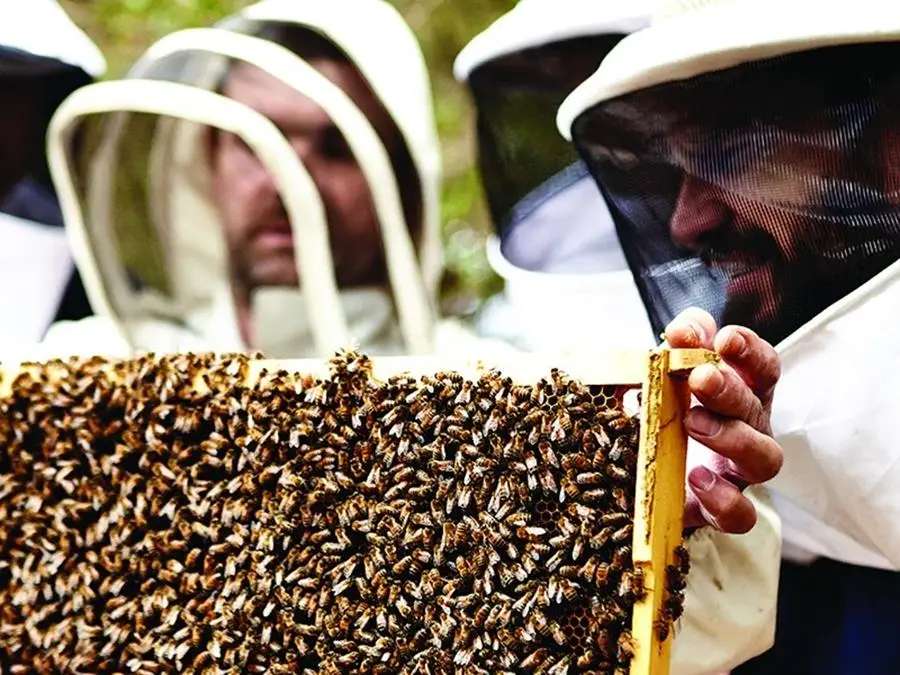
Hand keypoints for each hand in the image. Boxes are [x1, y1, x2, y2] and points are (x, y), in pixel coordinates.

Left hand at [664, 308, 782, 533]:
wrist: (639, 473)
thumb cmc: (662, 409)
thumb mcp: (664, 370)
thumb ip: (680, 344)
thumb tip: (684, 329)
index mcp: (741, 394)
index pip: (763, 368)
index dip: (751, 351)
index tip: (725, 339)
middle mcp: (749, 431)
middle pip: (757, 408)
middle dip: (731, 390)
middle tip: (701, 378)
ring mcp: (738, 472)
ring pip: (765, 458)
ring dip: (732, 437)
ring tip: (693, 423)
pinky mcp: (717, 509)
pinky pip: (741, 514)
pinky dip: (724, 497)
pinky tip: (696, 477)